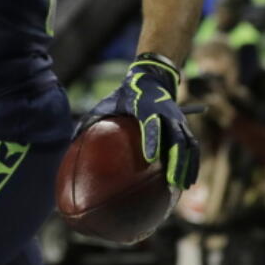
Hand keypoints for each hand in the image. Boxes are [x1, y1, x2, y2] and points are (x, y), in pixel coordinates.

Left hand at [80, 57, 198, 188]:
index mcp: (146, 107)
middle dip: (176, 160)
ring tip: (182, 187)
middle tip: (171, 181)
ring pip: (188, 144)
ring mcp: (178, 120)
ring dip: (187, 165)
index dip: (153, 140)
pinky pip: (192, 145)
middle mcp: (166, 113)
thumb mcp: (108, 103)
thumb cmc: (125, 94)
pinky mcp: (184, 126)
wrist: (152, 77)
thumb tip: (72, 141)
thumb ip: (92, 120)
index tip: (150, 157)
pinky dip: (192, 163)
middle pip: (176, 138)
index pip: (152, 124)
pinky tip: (188, 181)